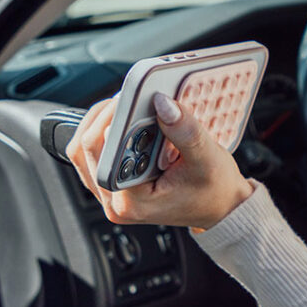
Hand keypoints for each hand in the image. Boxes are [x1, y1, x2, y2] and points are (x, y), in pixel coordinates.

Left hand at [66, 92, 254, 230]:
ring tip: (128, 109)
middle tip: (131, 98)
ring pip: (85, 152)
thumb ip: (184, 130)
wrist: (221, 207)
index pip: (102, 155)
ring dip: (101, 123)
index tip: (130, 99)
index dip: (110, 120)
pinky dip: (107, 134)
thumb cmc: (214, 191)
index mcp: (131, 201)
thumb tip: (162, 104)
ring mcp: (112, 195)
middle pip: (85, 151)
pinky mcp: (115, 187)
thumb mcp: (206, 158)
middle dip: (105, 117)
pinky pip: (96, 156)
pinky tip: (128, 123)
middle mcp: (115, 202)